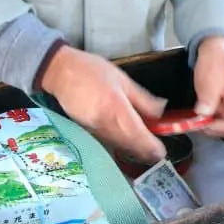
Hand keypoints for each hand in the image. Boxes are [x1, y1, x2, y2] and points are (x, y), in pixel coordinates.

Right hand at [40, 46, 166, 162]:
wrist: (61, 73)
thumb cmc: (92, 71)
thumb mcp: (123, 79)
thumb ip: (143, 99)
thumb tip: (161, 112)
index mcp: (117, 109)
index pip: (140, 138)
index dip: (153, 148)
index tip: (162, 151)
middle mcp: (106, 126)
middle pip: (131, 148)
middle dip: (146, 152)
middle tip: (157, 150)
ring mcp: (95, 132)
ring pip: (120, 148)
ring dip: (134, 149)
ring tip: (145, 144)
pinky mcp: (88, 133)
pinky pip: (109, 143)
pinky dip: (121, 144)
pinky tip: (126, 137)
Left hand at [193, 36, 223, 137]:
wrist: (212, 46)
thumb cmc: (216, 60)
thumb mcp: (211, 81)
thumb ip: (209, 100)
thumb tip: (203, 116)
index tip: (208, 126)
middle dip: (216, 128)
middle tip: (199, 126)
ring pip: (222, 121)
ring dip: (209, 124)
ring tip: (195, 122)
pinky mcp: (220, 101)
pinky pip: (215, 115)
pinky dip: (206, 117)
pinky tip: (196, 115)